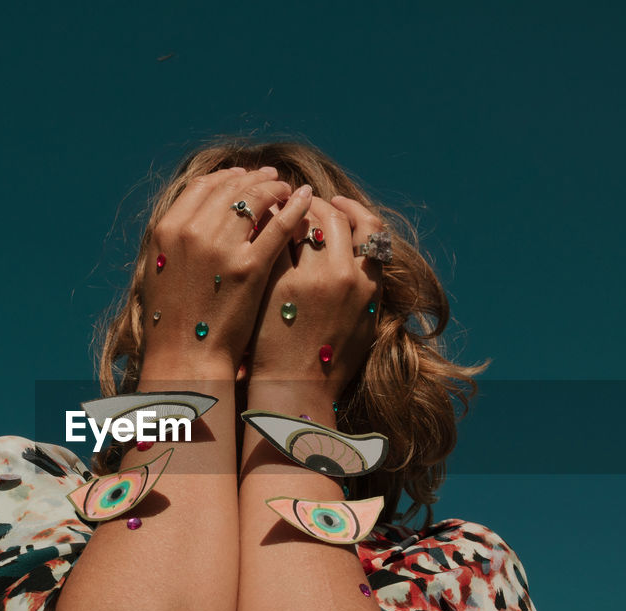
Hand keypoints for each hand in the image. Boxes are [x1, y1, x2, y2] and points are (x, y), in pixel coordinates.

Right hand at [141, 168, 312, 374]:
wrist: (186, 360)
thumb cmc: (173, 323)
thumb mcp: (163, 271)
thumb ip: (179, 239)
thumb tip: (201, 215)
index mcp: (168, 229)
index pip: (203, 186)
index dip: (226, 177)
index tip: (242, 176)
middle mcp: (193, 231)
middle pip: (231, 188)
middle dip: (255, 178)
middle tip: (273, 177)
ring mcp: (223, 248)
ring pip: (256, 198)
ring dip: (276, 187)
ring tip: (288, 189)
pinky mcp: (251, 268)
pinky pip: (280, 225)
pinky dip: (295, 207)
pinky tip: (305, 201)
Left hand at [246, 195, 381, 405]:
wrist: (295, 391)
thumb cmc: (329, 364)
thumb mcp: (364, 324)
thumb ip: (367, 286)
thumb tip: (361, 255)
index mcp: (368, 284)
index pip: (370, 225)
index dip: (352, 208)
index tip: (336, 203)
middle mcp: (342, 276)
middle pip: (331, 216)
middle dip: (313, 204)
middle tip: (296, 204)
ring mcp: (307, 279)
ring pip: (298, 221)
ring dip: (285, 210)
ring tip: (274, 212)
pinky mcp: (275, 285)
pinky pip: (270, 239)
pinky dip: (264, 228)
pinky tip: (255, 230)